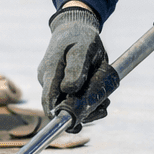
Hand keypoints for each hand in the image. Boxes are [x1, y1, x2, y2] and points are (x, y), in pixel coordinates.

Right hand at [37, 6, 109, 122]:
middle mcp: (48, 80)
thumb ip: (76, 68)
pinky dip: (87, 103)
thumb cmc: (81, 37)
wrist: (77, 28)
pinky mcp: (62, 86)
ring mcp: (54, 83)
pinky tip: (101, 101)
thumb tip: (69, 89)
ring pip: (68, 105)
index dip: (58, 117)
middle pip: (59, 106)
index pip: (48, 100)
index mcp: (50, 71)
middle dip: (81, 112)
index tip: (74, 125)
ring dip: (87, 109)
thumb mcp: (83, 49)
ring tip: (105, 102)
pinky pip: (73, 100)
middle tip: (102, 108)